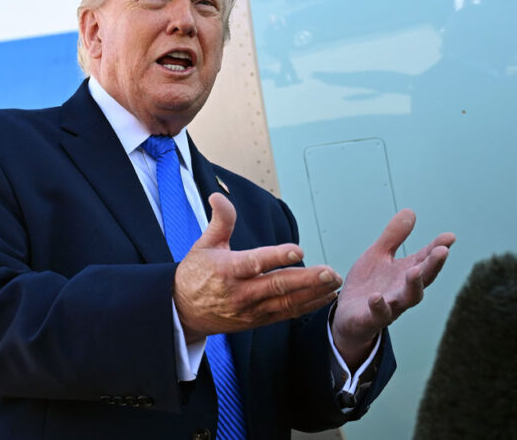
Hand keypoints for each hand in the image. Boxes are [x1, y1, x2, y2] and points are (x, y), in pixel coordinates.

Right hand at [174, 193, 341, 341]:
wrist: (183, 312)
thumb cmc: (196, 274)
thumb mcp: (203, 244)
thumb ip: (220, 221)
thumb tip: (218, 195)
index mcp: (227, 270)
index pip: (255, 263)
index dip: (277, 257)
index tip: (298, 250)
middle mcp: (240, 293)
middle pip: (277, 286)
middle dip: (307, 280)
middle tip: (330, 272)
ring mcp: (250, 310)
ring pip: (286, 303)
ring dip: (313, 294)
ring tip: (334, 283)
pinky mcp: (257, 320)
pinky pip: (286, 314)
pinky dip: (307, 306)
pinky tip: (325, 297)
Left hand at [332, 209, 454, 366]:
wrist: (347, 316)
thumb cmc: (368, 284)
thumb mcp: (378, 255)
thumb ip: (394, 237)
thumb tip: (410, 211)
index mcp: (406, 273)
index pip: (426, 259)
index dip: (438, 248)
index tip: (450, 236)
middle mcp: (402, 290)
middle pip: (423, 278)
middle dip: (433, 265)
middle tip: (442, 251)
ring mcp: (390, 305)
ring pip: (408, 298)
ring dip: (413, 285)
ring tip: (415, 271)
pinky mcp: (371, 319)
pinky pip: (378, 315)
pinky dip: (379, 307)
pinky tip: (376, 297)